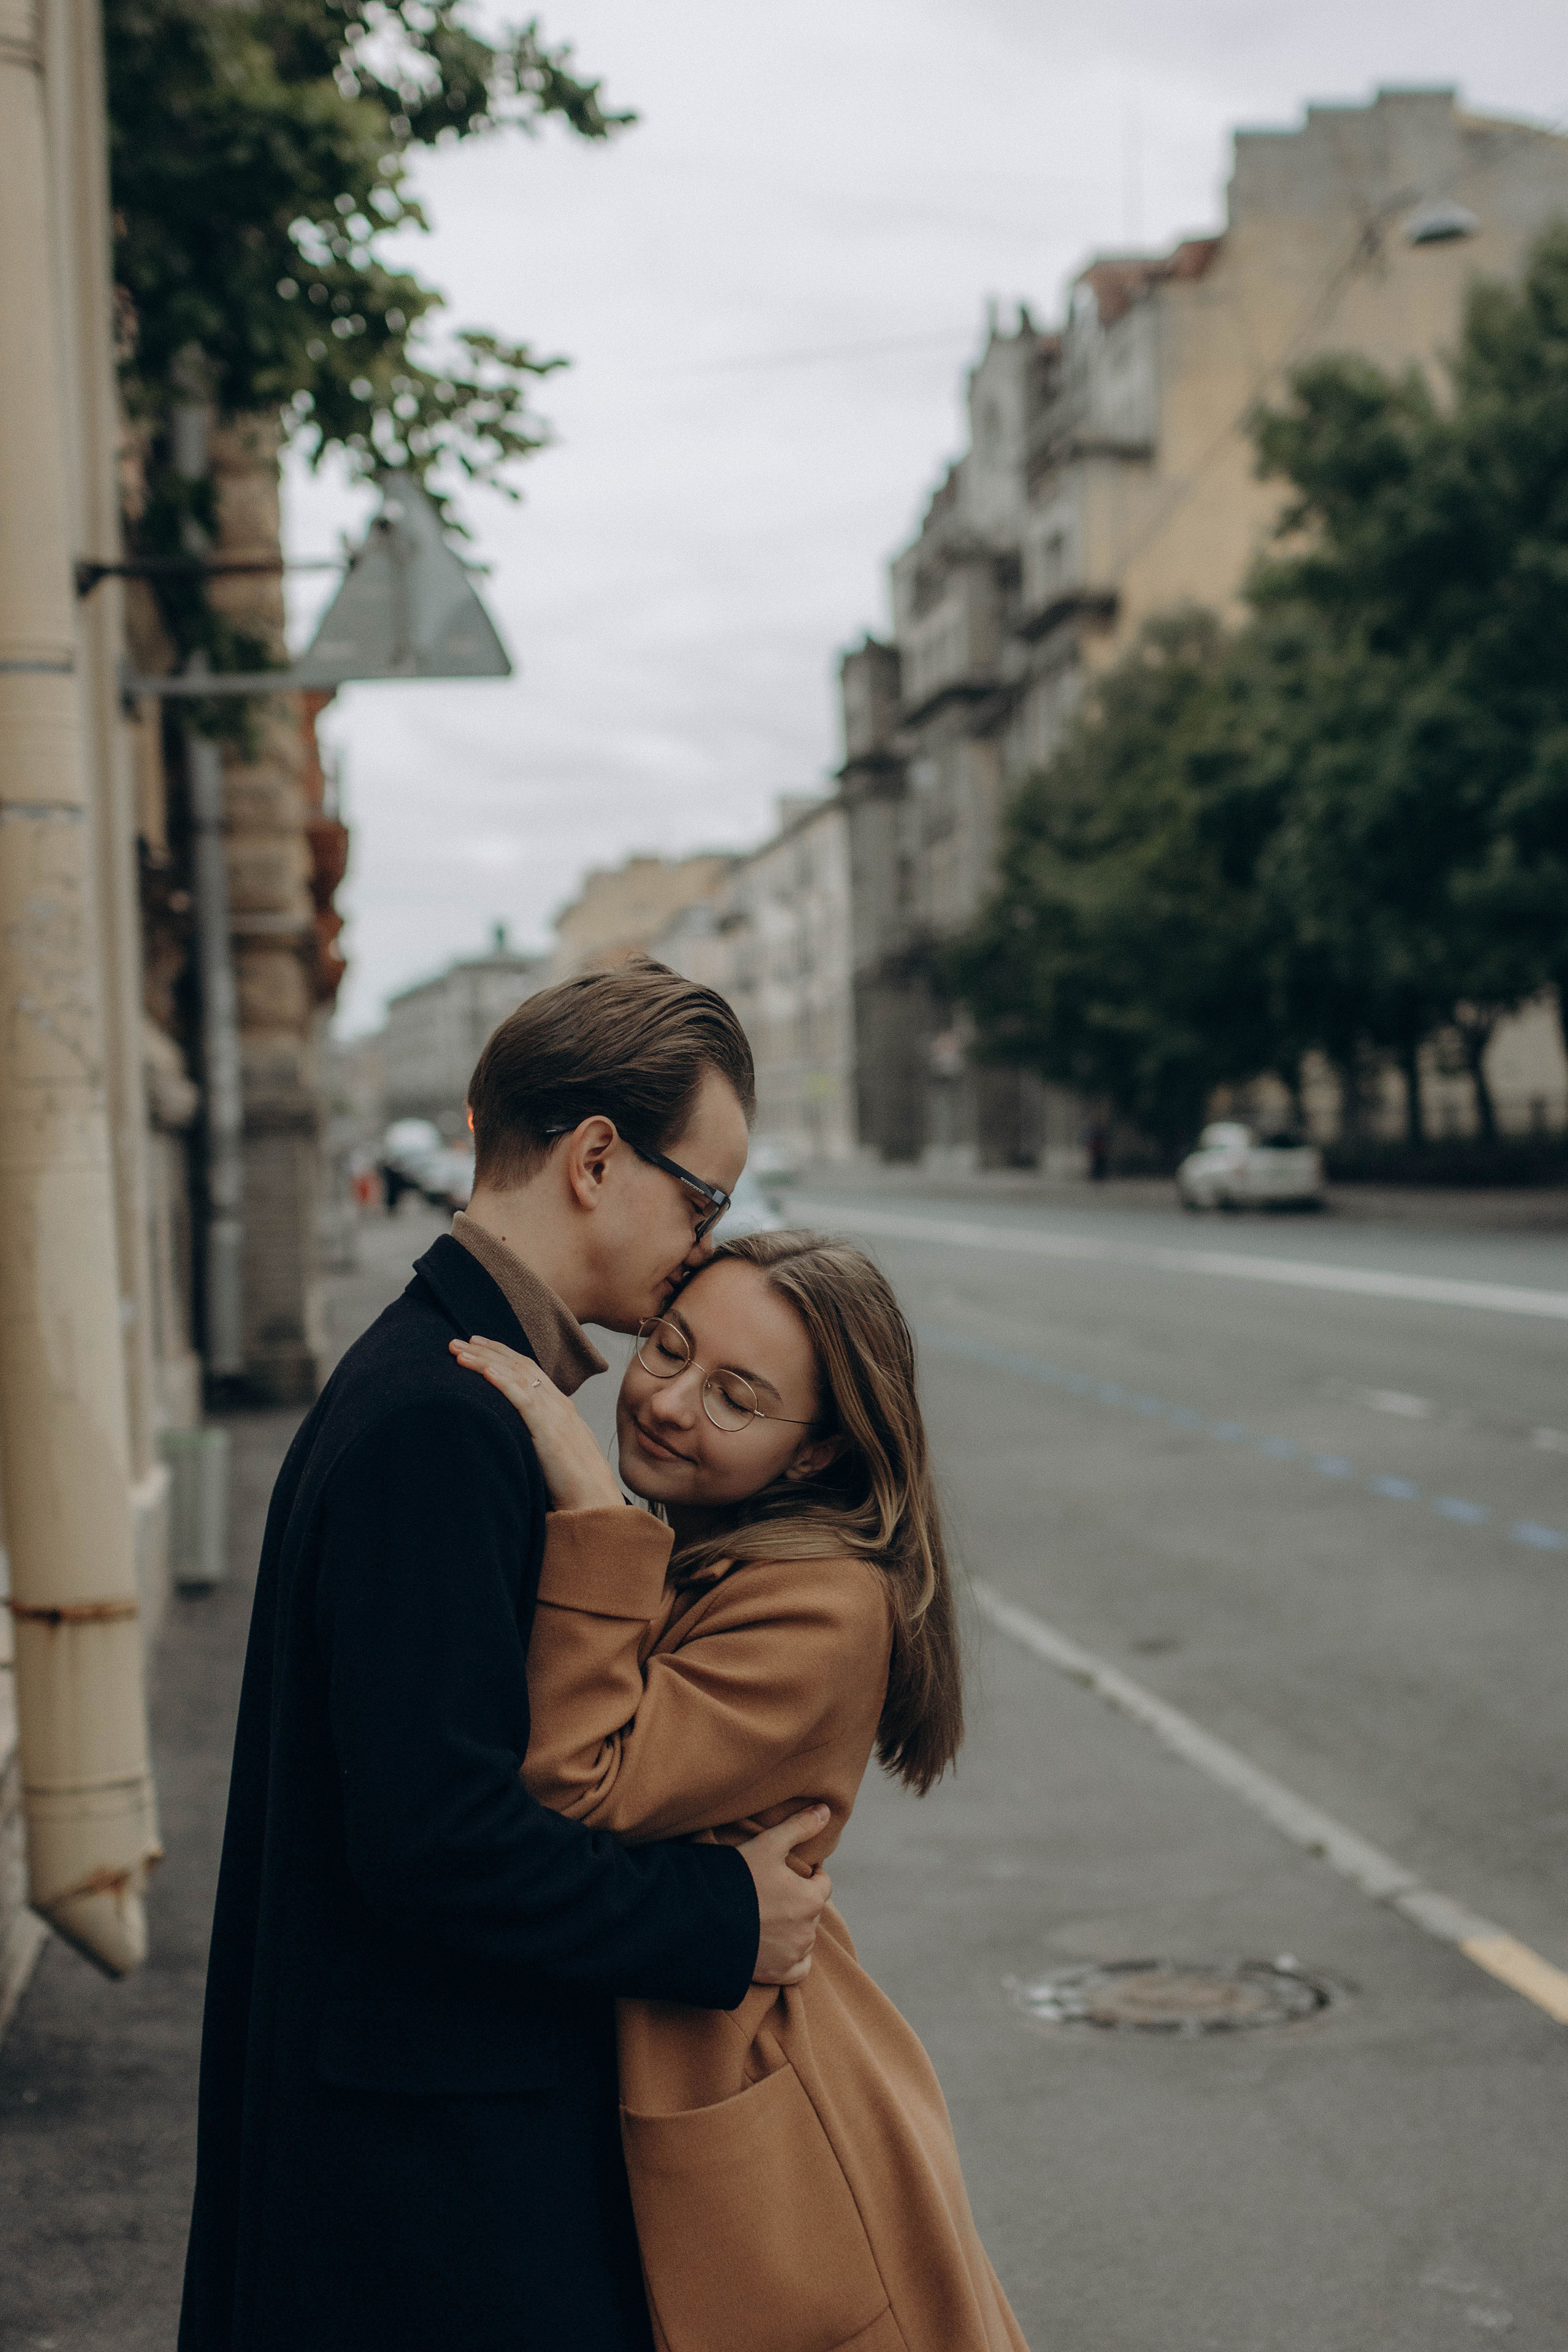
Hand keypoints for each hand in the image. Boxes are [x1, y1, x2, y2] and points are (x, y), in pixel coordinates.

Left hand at [449, 1337, 623, 1511]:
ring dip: (484, 1360)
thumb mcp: (553, 1454)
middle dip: (487, 1351)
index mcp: (559, 1408)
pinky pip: (522, 1398)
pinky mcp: (548, 1429)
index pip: (528, 1370)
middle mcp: (558, 1404)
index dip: (501, 1355)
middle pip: (519, 1365)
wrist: (594, 1501)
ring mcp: (554, 1414)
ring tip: (459, 1351)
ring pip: (516, 1375)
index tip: (478, 1346)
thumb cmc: (574, 1486)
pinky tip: (484, 1370)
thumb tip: (511, 1438)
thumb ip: (536, 1438)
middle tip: (458, 1342)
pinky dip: (502, 1381)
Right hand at [739, 1807, 832, 1984]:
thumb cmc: (737, 1880)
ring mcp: (793, 1955)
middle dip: (798, 1900)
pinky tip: (775, 1946)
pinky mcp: (778, 1975)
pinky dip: (792, 1958)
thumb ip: (799, 1826)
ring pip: (804, 1938)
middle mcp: (808, 1930)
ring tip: (768, 1916)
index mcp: (811, 1898)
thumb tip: (826, 1810)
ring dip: (793, 1928)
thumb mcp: (768, 1844)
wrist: (705, 1923)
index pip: (822, 1883)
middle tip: (772, 1891)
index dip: (809, 1874)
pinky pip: (798, 1969)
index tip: (789, 1871)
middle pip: (812, 1910)